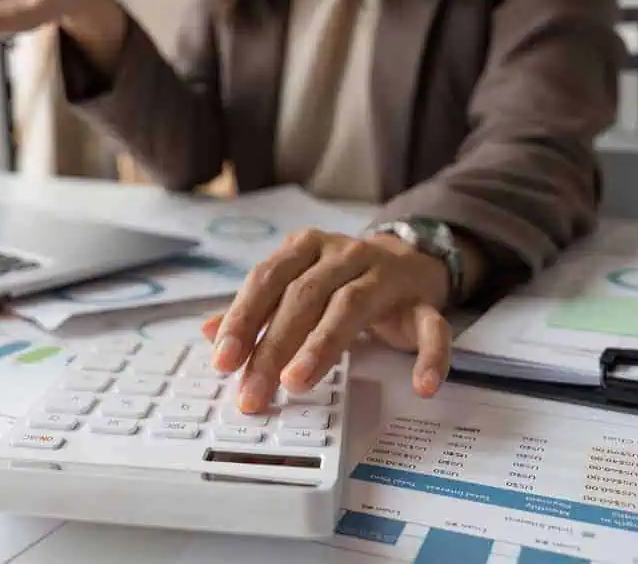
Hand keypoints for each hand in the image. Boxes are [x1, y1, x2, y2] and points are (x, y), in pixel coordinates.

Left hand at [200, 230, 453, 413]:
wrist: (409, 259)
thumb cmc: (340, 280)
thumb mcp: (297, 284)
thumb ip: (257, 309)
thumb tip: (207, 334)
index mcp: (307, 247)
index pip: (268, 279)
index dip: (243, 319)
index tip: (222, 360)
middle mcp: (345, 254)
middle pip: (304, 297)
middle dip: (273, 346)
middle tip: (253, 391)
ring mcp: (386, 277)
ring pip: (352, 306)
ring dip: (323, 346)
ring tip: (298, 382)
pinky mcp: (423, 303)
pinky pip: (430, 328)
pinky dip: (429, 356)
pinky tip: (421, 386)